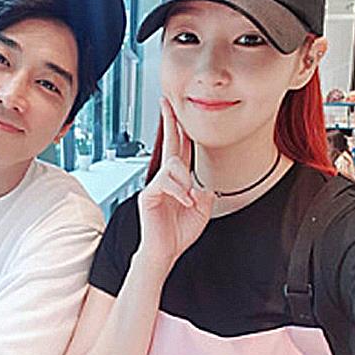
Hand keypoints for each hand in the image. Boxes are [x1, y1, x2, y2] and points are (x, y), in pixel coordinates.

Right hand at [137, 97, 214, 270]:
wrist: (166, 251)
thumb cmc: (179, 233)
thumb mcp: (201, 211)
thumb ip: (205, 194)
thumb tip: (204, 185)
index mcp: (179, 180)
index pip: (180, 149)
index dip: (181, 130)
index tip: (177, 112)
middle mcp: (166, 178)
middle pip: (170, 144)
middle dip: (170, 121)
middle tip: (166, 102)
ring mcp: (156, 185)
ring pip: (173, 166)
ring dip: (185, 181)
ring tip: (188, 199)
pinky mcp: (149, 194)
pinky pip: (166, 182)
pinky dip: (179, 191)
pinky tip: (184, 201)